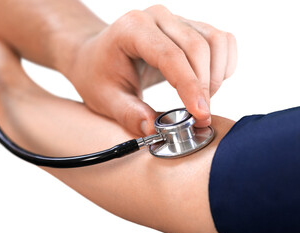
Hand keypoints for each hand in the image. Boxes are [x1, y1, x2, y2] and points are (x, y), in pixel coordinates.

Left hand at [67, 5, 236, 135]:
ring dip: (216, 74)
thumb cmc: (97, 73)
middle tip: (200, 116)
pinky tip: (208, 83)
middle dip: (205, 86)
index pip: (170, 56)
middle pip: (198, 46)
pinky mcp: (188, 27)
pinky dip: (223, 63)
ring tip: (201, 99)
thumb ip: (130, 114)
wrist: (96, 55)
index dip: (189, 86)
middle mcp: (157, 17)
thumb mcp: (105, 98)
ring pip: (216, 40)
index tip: (200, 114)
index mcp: (132, 29)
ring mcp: (175, 19)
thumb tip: (155, 130)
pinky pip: (220, 40)